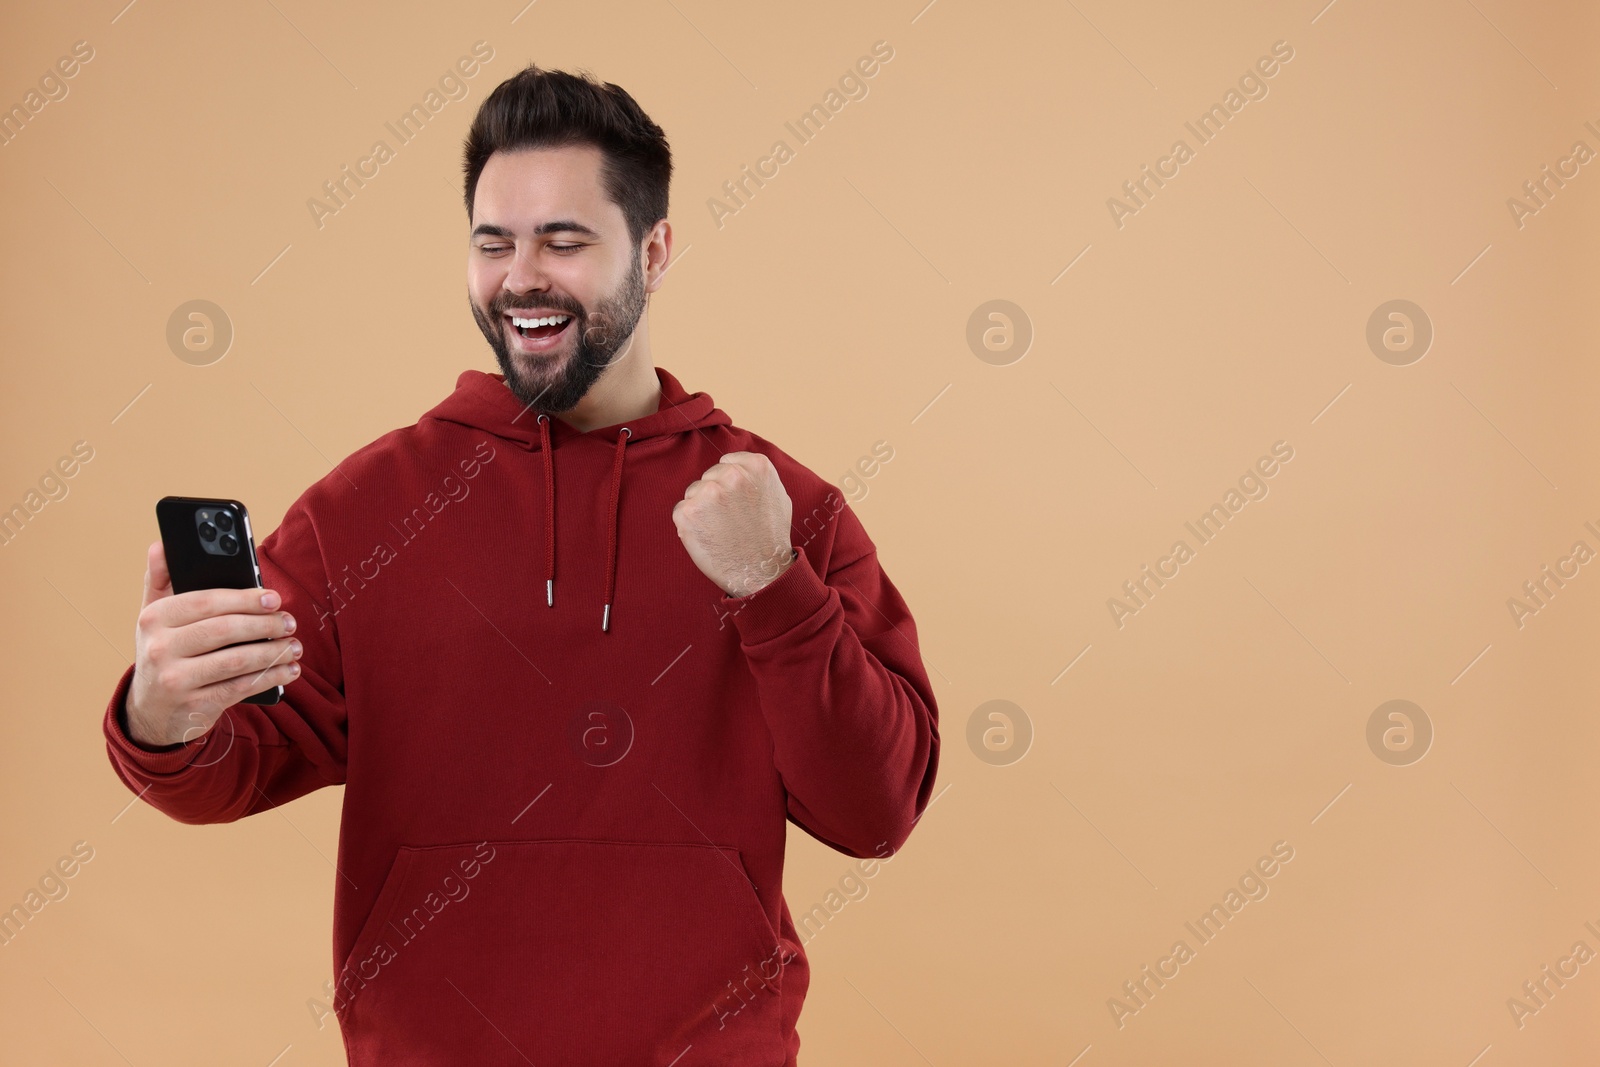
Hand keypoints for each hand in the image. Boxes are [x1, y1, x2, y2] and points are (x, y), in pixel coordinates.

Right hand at [125, 540, 302, 747]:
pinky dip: (270, 677)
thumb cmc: (164, 652)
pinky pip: (240, 688)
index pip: (205, 602)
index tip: (274, 597)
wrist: (150, 712)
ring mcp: (176, 680)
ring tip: (294, 645)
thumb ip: (160, 580)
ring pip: (236, 661)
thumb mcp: (153, 617)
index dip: (244, 598)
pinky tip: (289, 669)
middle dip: (264, 624)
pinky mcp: (195, 706)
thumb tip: (162, 545)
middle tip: (289, 621)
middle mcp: (160, 649)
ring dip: (273, 652)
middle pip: (224, 630)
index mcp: (153, 619)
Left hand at [672, 452, 794, 597]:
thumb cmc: (770, 537)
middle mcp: (732, 475)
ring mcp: (708, 493)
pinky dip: (690, 525)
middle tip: (730, 521)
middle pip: (709, 477)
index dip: (730, 485)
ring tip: (721, 530)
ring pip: (694, 493)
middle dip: (715, 496)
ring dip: (701, 509)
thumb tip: (736, 464)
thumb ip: (757, 475)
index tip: (738, 503)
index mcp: (756, 466)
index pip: (727, 462)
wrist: (761, 572)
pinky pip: (682, 511)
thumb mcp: (778, 495)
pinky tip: (708, 537)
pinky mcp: (688, 513)